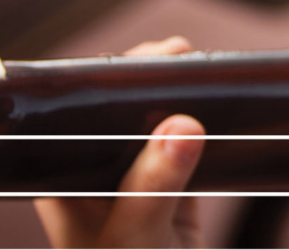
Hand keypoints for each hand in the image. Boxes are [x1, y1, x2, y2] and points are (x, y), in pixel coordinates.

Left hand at [36, 37, 206, 248]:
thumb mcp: (137, 239)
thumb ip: (154, 186)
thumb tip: (182, 123)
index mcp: (63, 181)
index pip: (74, 113)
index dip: (107, 77)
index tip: (155, 58)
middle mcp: (94, 176)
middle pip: (115, 111)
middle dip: (150, 79)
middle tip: (188, 57)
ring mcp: (134, 185)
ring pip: (153, 126)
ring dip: (178, 99)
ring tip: (208, 72)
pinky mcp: (171, 196)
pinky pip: (186, 149)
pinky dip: (204, 126)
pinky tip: (225, 107)